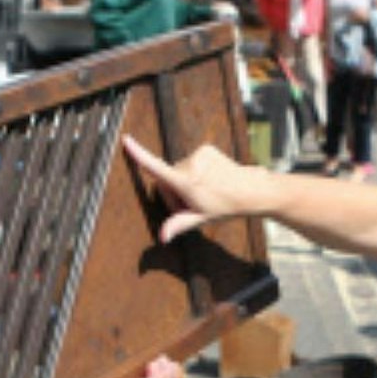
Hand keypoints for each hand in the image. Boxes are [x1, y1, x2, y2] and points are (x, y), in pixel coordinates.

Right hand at [121, 136, 268, 243]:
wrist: (250, 190)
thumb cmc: (224, 206)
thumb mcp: (200, 218)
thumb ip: (178, 224)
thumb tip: (162, 237)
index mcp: (186, 182)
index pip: (156, 168)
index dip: (139, 154)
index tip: (126, 140)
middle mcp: (190, 165)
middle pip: (167, 178)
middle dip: (173, 192)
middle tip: (190, 205)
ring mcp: (198, 154)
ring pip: (179, 170)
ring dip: (184, 182)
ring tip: (202, 194)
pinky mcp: (205, 148)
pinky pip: (191, 161)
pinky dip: (194, 172)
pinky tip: (208, 181)